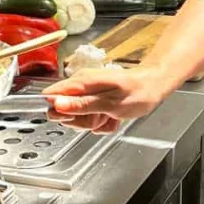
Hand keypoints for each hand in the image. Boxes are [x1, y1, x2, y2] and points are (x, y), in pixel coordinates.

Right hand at [41, 67, 169, 133]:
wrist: (153, 87)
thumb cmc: (137, 93)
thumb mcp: (110, 103)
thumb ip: (82, 105)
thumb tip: (57, 104)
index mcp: (81, 82)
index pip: (51, 96)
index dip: (59, 111)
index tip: (75, 116)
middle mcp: (81, 86)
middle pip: (63, 111)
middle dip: (80, 120)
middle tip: (99, 116)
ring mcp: (87, 94)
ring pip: (77, 117)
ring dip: (92, 122)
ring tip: (108, 115)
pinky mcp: (93, 101)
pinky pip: (89, 118)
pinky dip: (101, 122)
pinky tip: (112, 117)